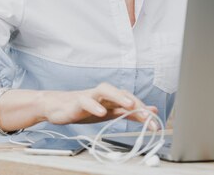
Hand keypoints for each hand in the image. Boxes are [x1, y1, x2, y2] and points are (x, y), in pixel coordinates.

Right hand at [41, 82, 157, 124]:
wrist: (58, 107)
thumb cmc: (84, 108)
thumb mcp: (109, 113)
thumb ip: (130, 112)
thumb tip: (152, 112)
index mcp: (111, 98)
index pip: (131, 101)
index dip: (143, 111)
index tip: (155, 124)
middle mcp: (103, 95)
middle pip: (121, 92)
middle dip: (136, 103)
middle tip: (148, 115)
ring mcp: (90, 96)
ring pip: (105, 90)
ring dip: (118, 96)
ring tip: (130, 104)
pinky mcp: (77, 102)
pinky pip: (86, 101)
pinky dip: (94, 105)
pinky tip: (101, 112)